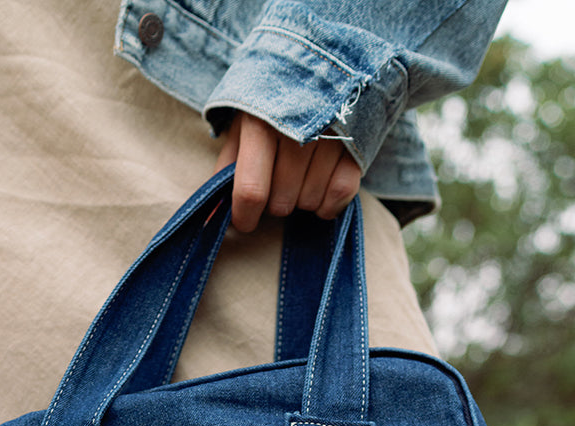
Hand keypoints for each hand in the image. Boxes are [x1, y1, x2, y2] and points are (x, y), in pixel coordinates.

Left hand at [215, 112, 361, 232]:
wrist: (327, 54)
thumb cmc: (275, 99)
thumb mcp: (243, 120)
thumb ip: (229, 164)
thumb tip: (215, 211)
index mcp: (260, 122)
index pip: (251, 191)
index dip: (245, 216)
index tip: (246, 222)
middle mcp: (297, 128)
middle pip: (281, 202)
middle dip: (274, 203)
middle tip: (277, 181)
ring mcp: (332, 133)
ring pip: (310, 200)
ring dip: (301, 199)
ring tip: (300, 175)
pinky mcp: (358, 140)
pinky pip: (341, 193)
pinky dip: (329, 202)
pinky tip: (321, 189)